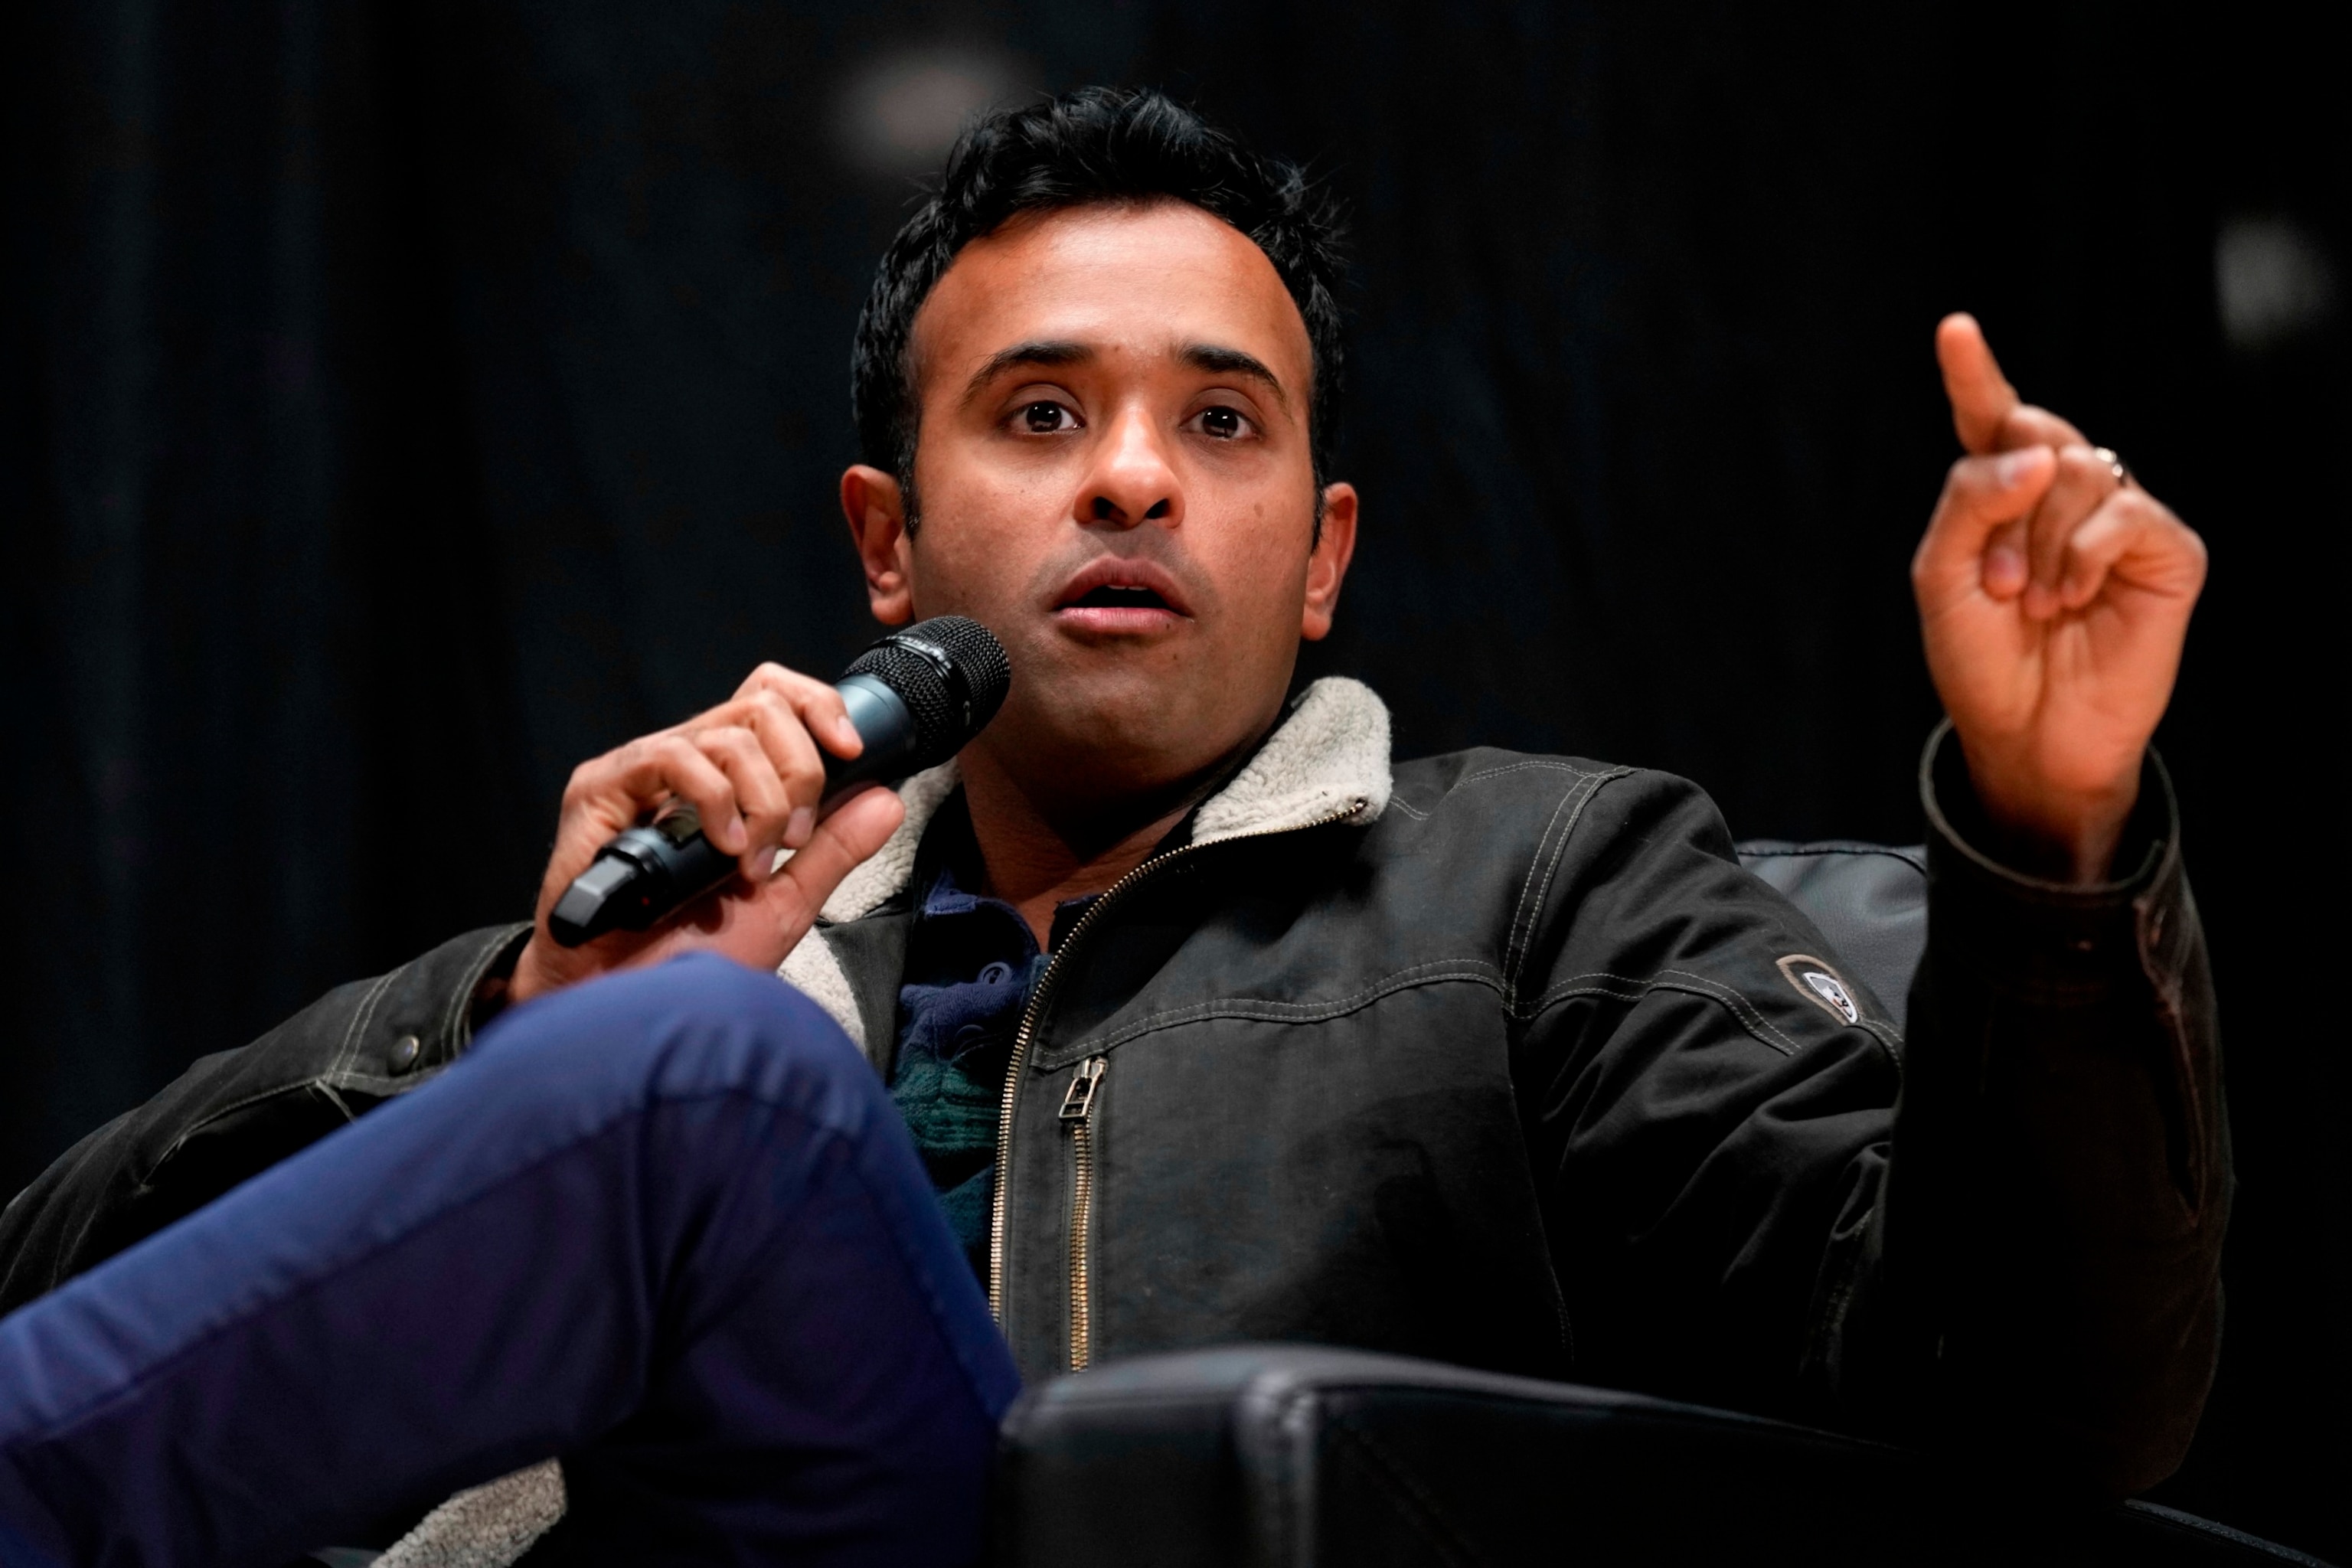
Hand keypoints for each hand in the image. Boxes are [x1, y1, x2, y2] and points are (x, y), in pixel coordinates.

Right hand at [505, 663, 905, 1005]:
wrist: (634, 1002)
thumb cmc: (694, 959)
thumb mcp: (787, 902)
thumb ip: (835, 848)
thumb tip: (887, 798)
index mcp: (727, 780)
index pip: (772, 698)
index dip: (818, 707)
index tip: (852, 753)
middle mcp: (685, 765)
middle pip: (761, 707)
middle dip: (800, 771)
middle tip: (793, 839)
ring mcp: (641, 773)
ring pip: (728, 733)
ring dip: (762, 799)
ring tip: (752, 860)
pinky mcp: (601, 789)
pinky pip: (671, 756)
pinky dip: (714, 798)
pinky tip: (722, 847)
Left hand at [1912, 314, 2206, 881]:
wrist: (2023, 734)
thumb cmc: (1980, 658)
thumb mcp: (1942, 577)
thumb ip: (1970, 501)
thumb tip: (2038, 452)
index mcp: (2003, 493)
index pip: (1990, 418)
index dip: (1974, 372)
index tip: (1954, 329)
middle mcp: (2064, 493)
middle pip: (2036, 436)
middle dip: (2004, 508)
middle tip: (1995, 583)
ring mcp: (2119, 517)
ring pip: (2077, 472)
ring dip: (2038, 544)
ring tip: (2032, 604)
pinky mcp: (2165, 550)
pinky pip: (2124, 513)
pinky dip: (2084, 556)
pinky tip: (2071, 600)